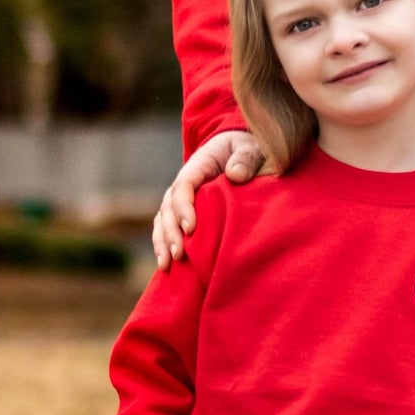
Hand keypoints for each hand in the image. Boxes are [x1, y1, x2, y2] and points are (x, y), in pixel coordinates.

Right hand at [152, 132, 265, 269]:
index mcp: (199, 165)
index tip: (191, 228)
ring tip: (168, 264)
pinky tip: (166, 267)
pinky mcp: (186, 213)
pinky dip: (163, 246)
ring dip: (163, 242)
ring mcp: (183, 199)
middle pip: (168, 206)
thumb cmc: (250, 149)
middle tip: (180, 254)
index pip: (183, 185)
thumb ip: (246, 158)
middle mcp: (185, 182)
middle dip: (171, 231)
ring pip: (163, 220)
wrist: (245, 152)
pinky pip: (168, 228)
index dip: (183, 207)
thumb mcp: (252, 148)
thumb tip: (235, 175)